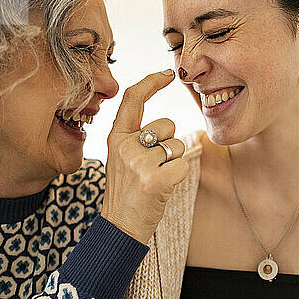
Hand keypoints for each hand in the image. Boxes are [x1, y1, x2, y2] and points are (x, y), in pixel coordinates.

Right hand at [101, 70, 189, 244]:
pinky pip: (183, 165)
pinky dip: (178, 176)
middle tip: (153, 166)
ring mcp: (139, 162)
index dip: (151, 82)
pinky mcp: (155, 179)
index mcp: (116, 137)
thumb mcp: (121, 158)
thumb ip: (137, 138)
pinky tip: (162, 188)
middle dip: (169, 142)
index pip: (133, 99)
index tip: (167, 73)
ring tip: (156, 178)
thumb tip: (166, 124)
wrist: (120, 225)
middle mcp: (125, 146)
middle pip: (167, 124)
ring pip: (177, 145)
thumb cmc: (127, 191)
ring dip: (174, 161)